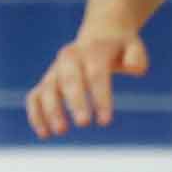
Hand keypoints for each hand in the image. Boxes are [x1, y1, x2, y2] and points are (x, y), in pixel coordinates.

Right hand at [26, 29, 145, 135]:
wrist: (100, 36)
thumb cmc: (119, 49)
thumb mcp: (133, 46)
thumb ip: (136, 56)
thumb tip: (133, 68)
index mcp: (92, 50)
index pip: (96, 74)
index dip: (100, 98)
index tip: (105, 122)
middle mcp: (69, 58)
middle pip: (69, 80)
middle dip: (75, 102)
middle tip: (83, 123)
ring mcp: (55, 70)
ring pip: (47, 89)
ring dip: (51, 110)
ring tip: (61, 131)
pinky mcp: (46, 82)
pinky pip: (35, 97)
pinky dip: (36, 114)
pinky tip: (45, 134)